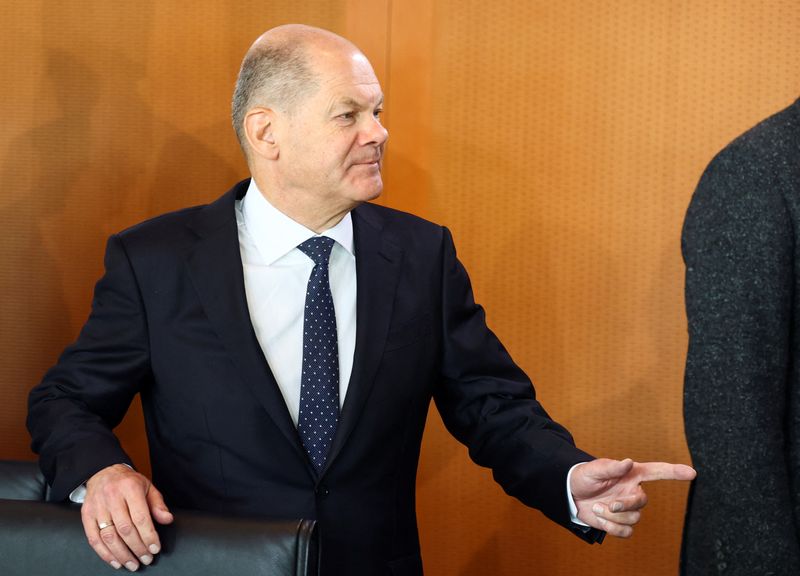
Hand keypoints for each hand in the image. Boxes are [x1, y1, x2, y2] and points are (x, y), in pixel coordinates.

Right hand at [81, 464, 173, 570]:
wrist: (103, 472)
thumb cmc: (129, 482)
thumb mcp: (147, 487)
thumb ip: (158, 504)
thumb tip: (167, 520)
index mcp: (130, 488)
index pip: (141, 517)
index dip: (148, 536)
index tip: (155, 549)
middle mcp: (112, 497)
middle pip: (125, 529)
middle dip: (137, 548)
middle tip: (146, 559)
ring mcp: (97, 507)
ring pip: (109, 536)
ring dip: (122, 554)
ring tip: (133, 564)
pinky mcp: (86, 515)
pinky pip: (93, 539)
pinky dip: (105, 553)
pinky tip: (116, 561)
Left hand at [570, 458, 694, 537]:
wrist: (571, 495)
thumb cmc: (584, 477)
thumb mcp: (593, 469)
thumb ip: (611, 467)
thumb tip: (628, 462)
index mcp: (631, 475)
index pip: (657, 472)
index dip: (675, 472)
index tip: (692, 472)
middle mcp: (633, 491)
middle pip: (643, 502)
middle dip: (625, 505)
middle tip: (609, 504)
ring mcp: (628, 508)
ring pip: (633, 518)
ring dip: (612, 516)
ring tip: (597, 507)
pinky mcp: (621, 523)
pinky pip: (626, 532)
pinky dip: (612, 528)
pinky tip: (601, 519)